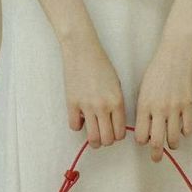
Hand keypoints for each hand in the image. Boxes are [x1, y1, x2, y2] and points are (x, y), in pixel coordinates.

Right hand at [61, 29, 126, 146]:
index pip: (120, 133)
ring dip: (93, 140)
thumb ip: (117, 106)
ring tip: (93, 135)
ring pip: (92, 138)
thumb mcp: (117, 85)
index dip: (117, 136)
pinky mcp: (72, 103)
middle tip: (103, 136)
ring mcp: (87, 106)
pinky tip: (80, 118)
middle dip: (106, 141)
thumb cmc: (102, 66)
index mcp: (117, 102)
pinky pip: (74, 126)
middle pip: (107, 139)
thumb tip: (114, 124)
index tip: (113, 133)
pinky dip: (77, 125)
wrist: (82, 51)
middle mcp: (103, 107)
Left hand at [134, 34, 191, 161]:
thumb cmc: (157, 70)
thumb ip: (143, 109)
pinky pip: (188, 128)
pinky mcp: (189, 105)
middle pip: (156, 142)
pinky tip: (182, 129)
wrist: (176, 54)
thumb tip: (145, 126)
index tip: (144, 140)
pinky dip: (185, 132)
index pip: (141, 134)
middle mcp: (159, 109)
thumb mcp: (143, 89)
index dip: (142, 141)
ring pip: (173, 138)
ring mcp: (175, 108)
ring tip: (171, 144)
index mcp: (144, 105)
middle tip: (156, 158)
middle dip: (155, 154)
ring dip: (172, 144)